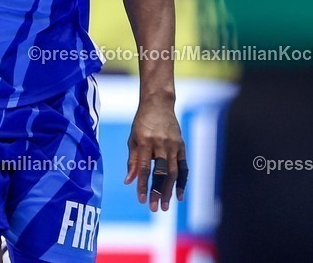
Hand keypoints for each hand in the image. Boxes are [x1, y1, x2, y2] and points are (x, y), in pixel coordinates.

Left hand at [124, 97, 186, 211]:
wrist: (158, 104)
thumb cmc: (141, 122)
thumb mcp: (132, 138)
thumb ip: (132, 160)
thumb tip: (129, 181)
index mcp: (145, 141)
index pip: (143, 167)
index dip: (142, 184)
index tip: (140, 199)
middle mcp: (160, 144)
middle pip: (160, 172)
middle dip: (158, 191)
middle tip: (155, 208)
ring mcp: (173, 145)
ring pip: (173, 172)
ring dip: (170, 191)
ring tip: (166, 206)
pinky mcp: (181, 146)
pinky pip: (183, 167)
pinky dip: (182, 182)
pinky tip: (180, 195)